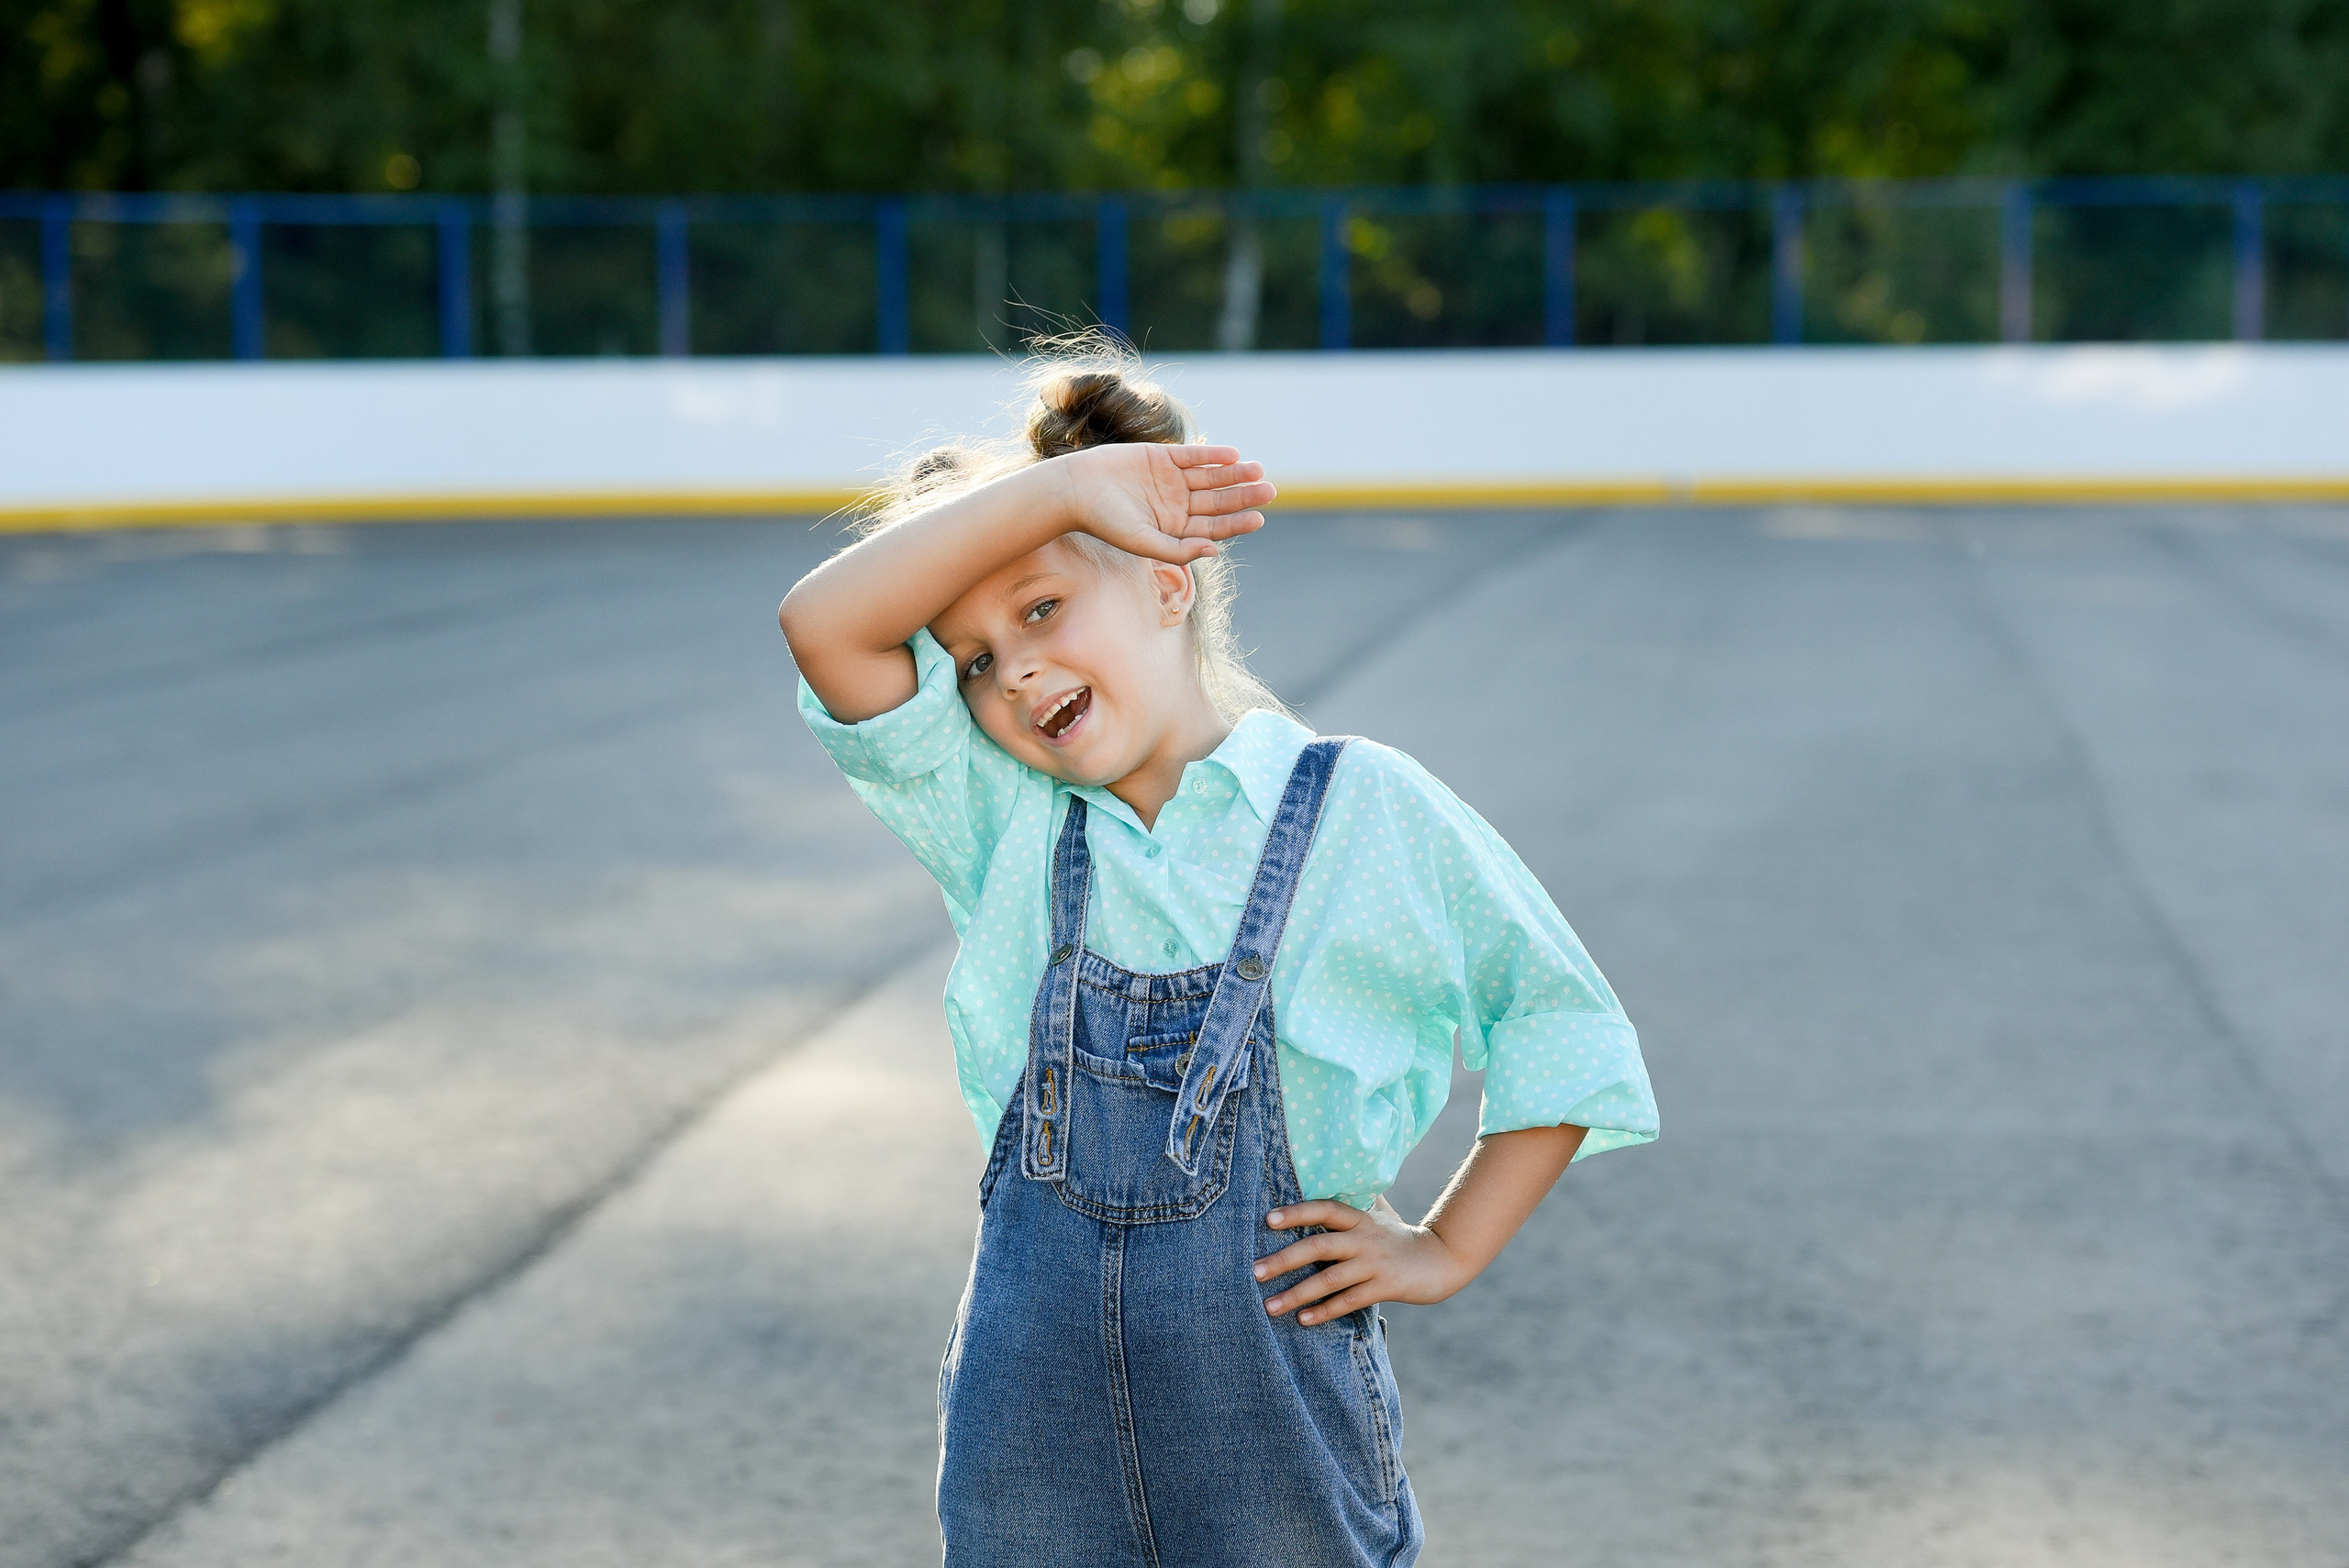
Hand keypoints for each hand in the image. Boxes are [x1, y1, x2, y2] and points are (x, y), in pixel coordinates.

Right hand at [1056, 442, 1274, 564]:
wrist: (1076, 489)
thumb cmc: (1105, 522)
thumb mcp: (1144, 542)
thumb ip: (1179, 550)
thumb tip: (1215, 552)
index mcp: (1175, 530)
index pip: (1214, 527)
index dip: (1237, 523)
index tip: (1258, 518)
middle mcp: (1177, 505)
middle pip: (1218, 501)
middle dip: (1243, 495)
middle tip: (1270, 490)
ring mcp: (1171, 480)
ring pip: (1211, 477)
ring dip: (1234, 474)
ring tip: (1258, 470)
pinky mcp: (1162, 456)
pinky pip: (1193, 456)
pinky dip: (1212, 454)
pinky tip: (1233, 455)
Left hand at [1254, 1198, 1473, 1325]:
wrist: (1442, 1260)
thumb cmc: (1401, 1236)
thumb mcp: (1380, 1213)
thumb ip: (1355, 1201)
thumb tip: (1331, 1177)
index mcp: (1360, 1218)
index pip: (1325, 1210)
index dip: (1297, 1212)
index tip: (1268, 1219)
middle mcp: (1365, 1239)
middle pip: (1320, 1246)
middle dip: (1285, 1260)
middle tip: (1255, 1271)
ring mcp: (1374, 1264)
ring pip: (1329, 1279)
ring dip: (1297, 1293)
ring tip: (1269, 1305)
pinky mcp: (1385, 1288)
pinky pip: (1348, 1301)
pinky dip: (1324, 1311)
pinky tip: (1303, 1319)